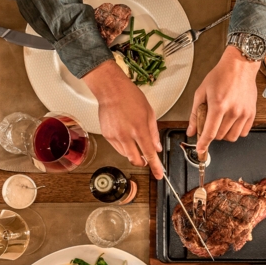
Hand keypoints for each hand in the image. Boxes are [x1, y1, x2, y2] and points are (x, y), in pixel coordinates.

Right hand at [83, 59, 163, 178]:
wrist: (110, 90)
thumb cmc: (130, 97)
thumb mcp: (149, 113)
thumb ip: (154, 133)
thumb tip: (157, 147)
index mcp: (139, 129)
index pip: (149, 153)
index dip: (155, 166)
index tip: (159, 175)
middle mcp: (125, 135)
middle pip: (135, 159)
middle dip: (142, 162)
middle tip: (147, 159)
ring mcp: (114, 136)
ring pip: (126, 155)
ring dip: (133, 153)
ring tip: (135, 140)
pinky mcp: (107, 135)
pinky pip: (117, 147)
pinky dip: (123, 146)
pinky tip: (125, 136)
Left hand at [187, 46, 258, 152]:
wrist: (240, 66)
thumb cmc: (220, 76)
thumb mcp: (201, 92)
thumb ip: (195, 113)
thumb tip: (191, 130)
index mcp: (218, 105)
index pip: (210, 132)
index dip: (204, 144)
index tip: (201, 149)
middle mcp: (233, 111)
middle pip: (220, 136)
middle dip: (212, 133)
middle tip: (211, 123)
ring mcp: (244, 113)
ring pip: (232, 137)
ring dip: (224, 134)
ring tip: (221, 122)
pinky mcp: (252, 114)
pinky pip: (243, 132)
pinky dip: (236, 131)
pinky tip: (232, 122)